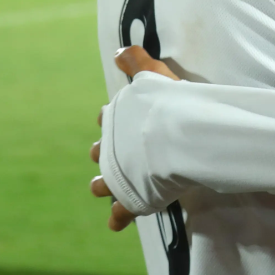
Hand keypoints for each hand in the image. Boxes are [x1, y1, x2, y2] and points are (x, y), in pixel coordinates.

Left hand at [88, 47, 180, 230]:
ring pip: (104, 185)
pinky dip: (119, 218)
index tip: (107, 117)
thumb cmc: (165, 103)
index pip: (107, 117)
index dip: (108, 118)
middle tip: (103, 157)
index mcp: (116, 119)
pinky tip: (116, 224)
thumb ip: (136, 61)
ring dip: (104, 186)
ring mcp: (119, 176)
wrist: (173, 135)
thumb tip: (118, 51)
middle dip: (102, 155)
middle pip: (100, 152)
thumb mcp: (152, 74)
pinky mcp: (130, 199)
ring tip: (102, 189)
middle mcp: (112, 148)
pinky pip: (122, 213)